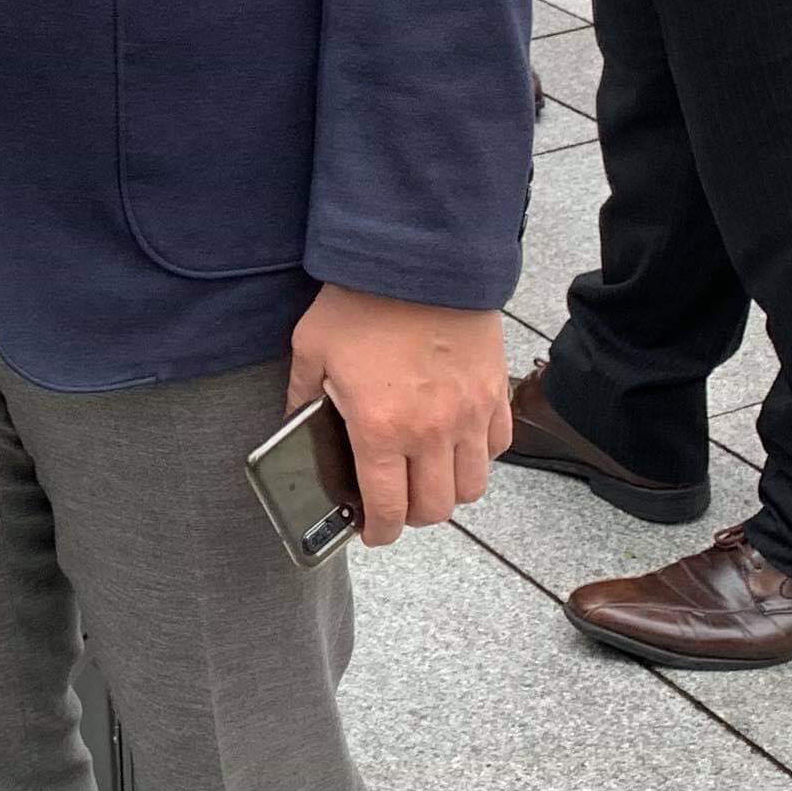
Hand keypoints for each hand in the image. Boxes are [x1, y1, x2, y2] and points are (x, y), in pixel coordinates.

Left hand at [287, 286, 511, 546]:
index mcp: (380, 430)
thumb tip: (294, 422)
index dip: (378, 532)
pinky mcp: (495, 392)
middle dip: (412, 516)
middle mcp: (430, 433)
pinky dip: (480, 455)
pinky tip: (458, 441)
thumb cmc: (361, 302)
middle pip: (435, 509)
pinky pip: (497, 446)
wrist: (420, 257)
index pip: (387, 509)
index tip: (371, 533)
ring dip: (450, 491)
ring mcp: (469, 414)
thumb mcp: (311, 349)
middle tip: (396, 502)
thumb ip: (301, 395)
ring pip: (472, 487)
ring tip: (429, 475)